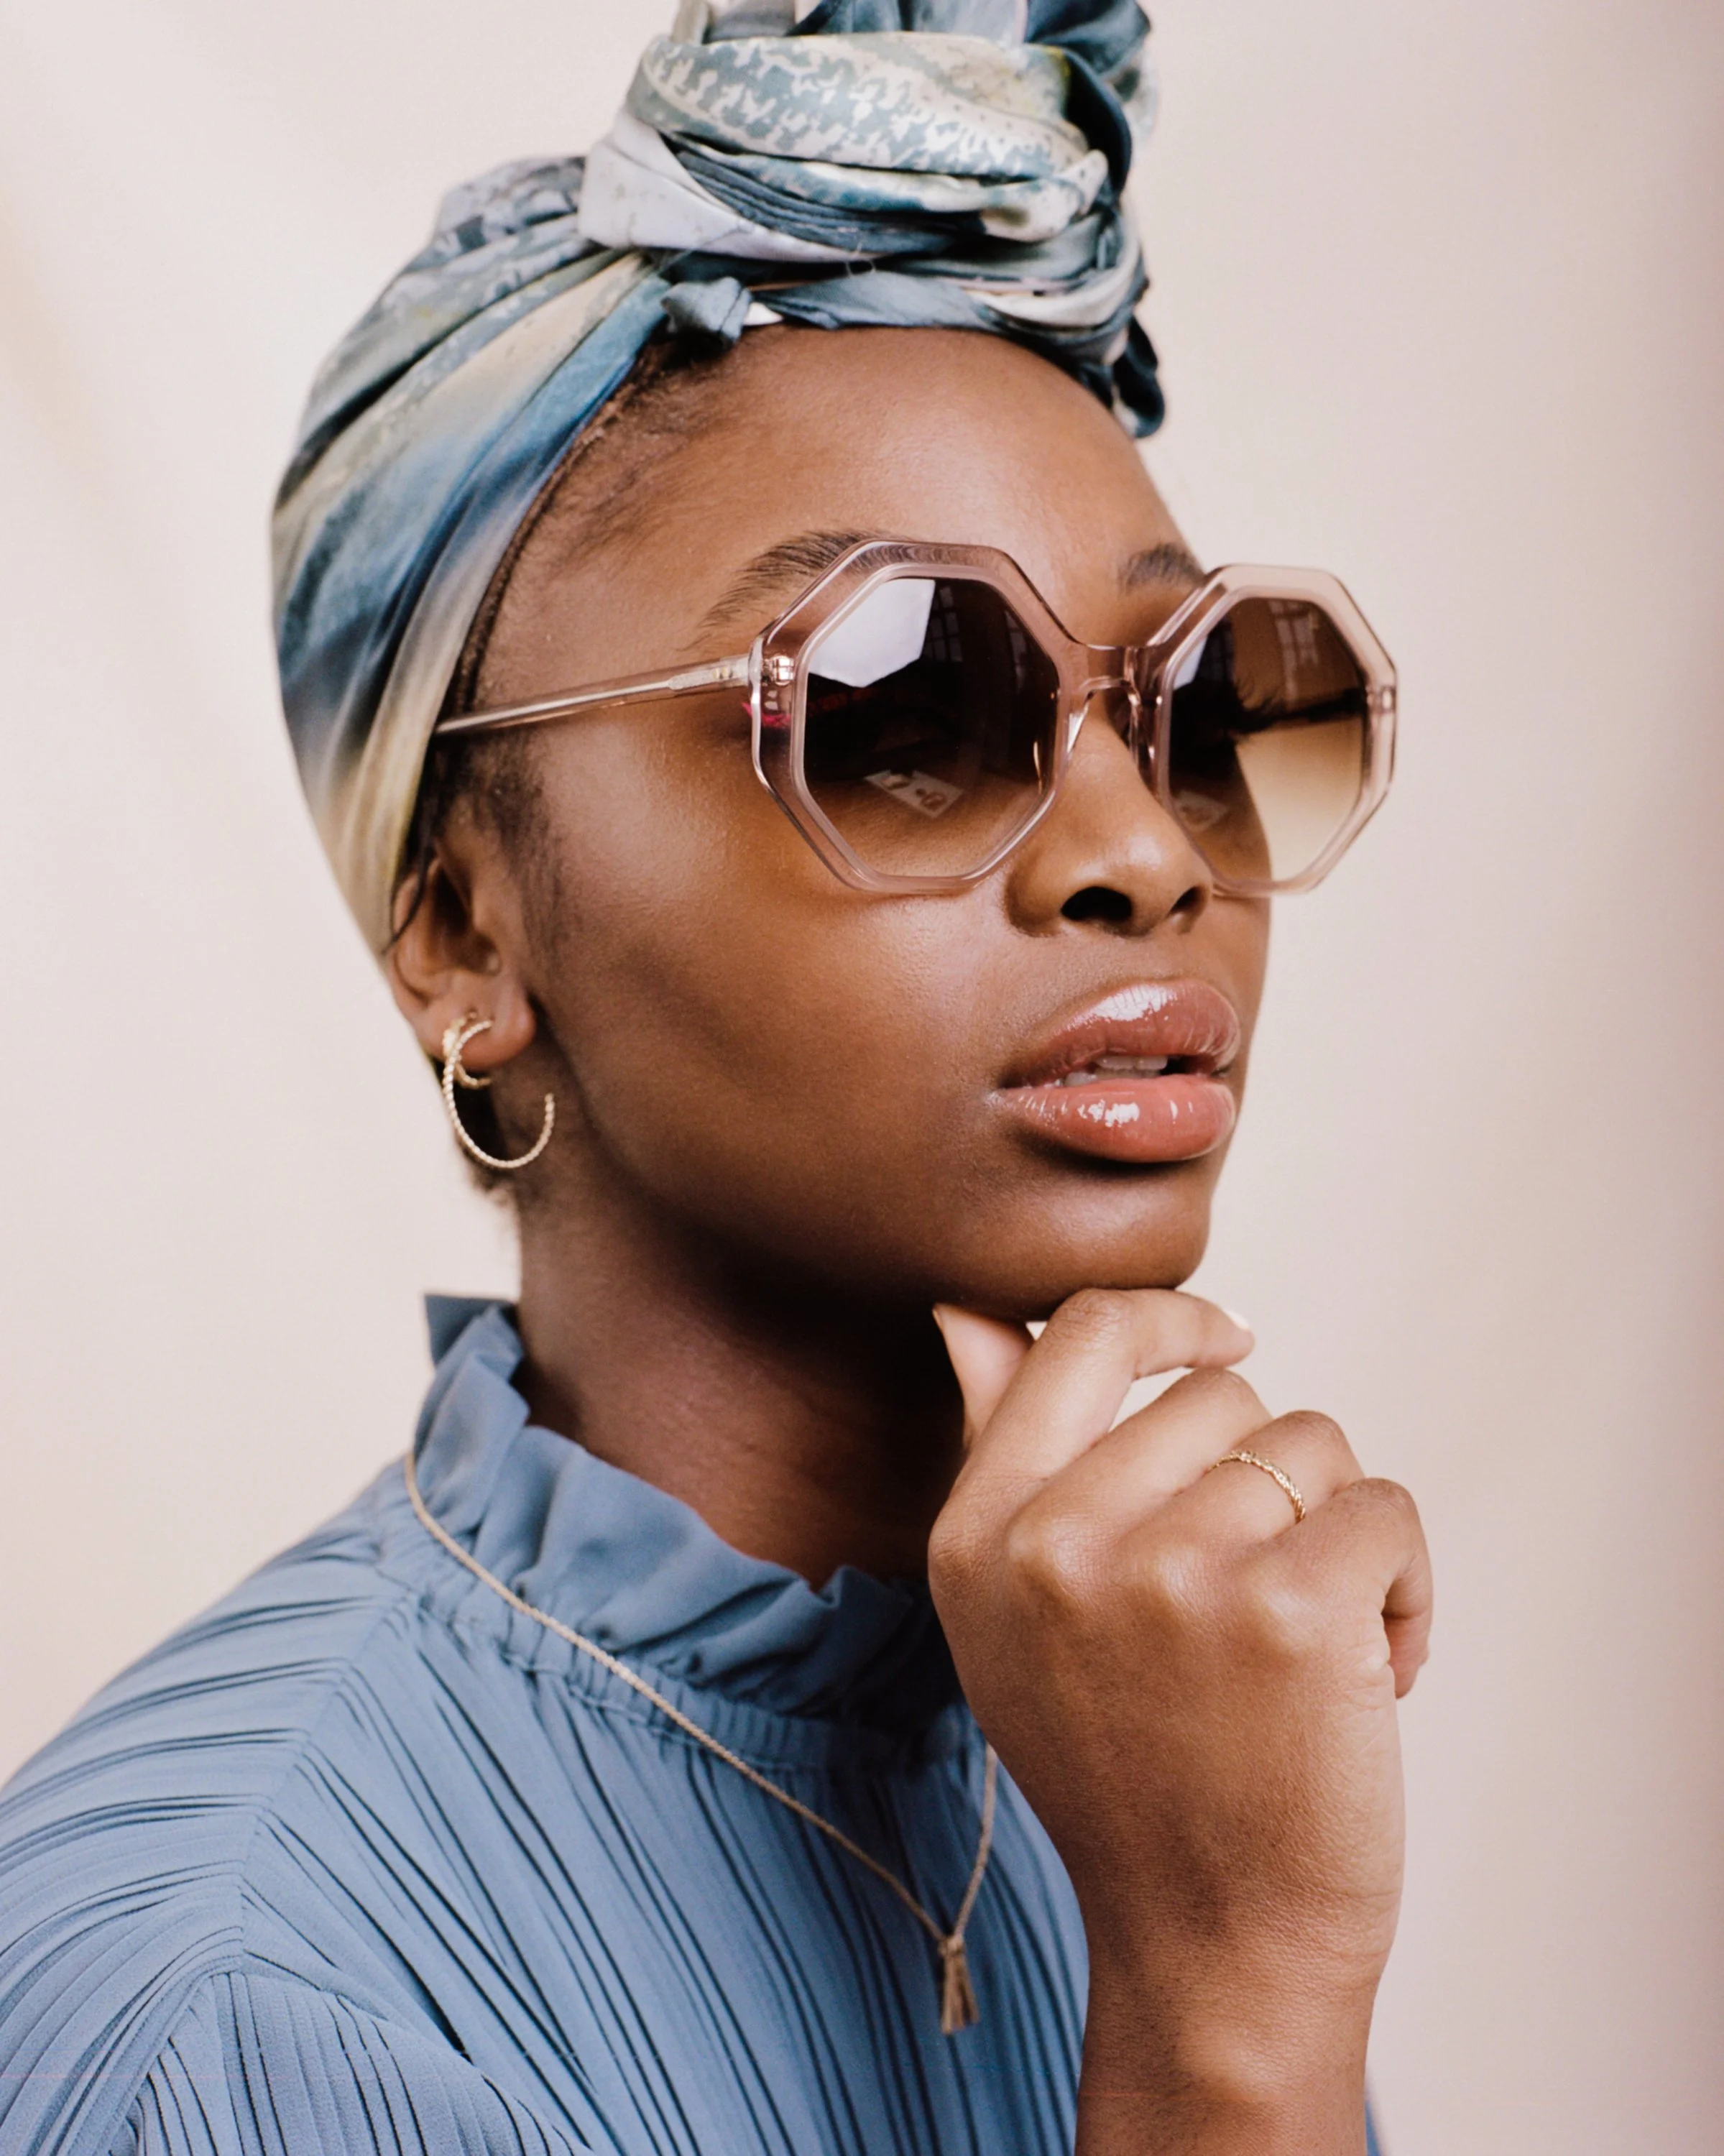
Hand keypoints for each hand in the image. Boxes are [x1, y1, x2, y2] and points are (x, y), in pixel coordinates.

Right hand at [928, 1291, 1430, 2155]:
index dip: (1170, 1316)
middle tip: (1253, 1594)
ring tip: (1304, 1644)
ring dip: (1336, 1532)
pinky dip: (1405, 1580)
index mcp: (978, 1535)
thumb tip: (967, 1316)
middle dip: (1264, 1478)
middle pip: (1218, 1393)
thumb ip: (999, 1456)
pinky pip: (1382, 1506)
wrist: (1214, 1944)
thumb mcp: (1016, 1617)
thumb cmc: (1130, 1769)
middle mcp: (1055, 1544)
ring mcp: (1170, 1573)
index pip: (1079, 1334)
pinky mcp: (1287, 1606)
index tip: (1227, 1339)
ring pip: (1310, 1446)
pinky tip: (1375, 1665)